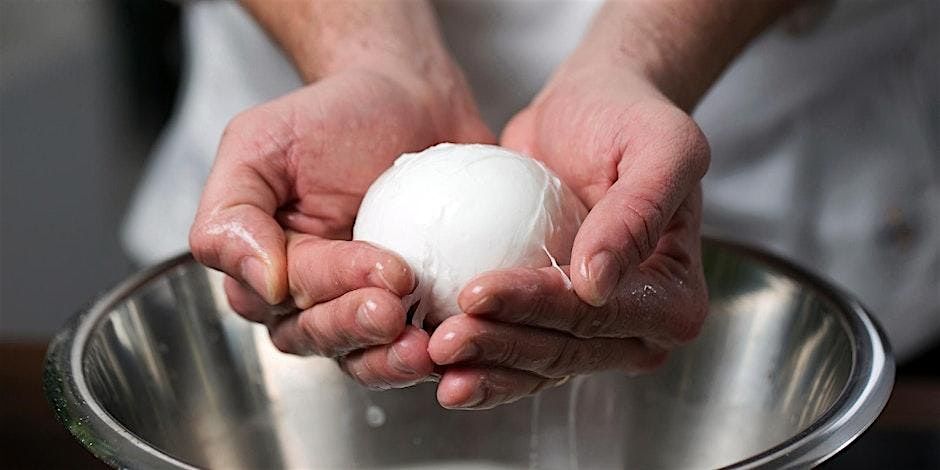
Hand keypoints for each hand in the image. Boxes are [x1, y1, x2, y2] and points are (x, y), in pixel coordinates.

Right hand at [190, 62, 492, 389]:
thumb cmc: (333, 117)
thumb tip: (260, 283)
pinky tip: (458, 340)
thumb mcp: (259, 143)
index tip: (384, 267)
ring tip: (428, 344)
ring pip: (362, 356)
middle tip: (397, 306)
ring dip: (391, 359)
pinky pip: (416, 347)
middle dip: (358, 327)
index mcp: (267, 264)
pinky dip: (436, 351)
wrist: (411, 99)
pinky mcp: (415, 312)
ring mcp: (364, 307)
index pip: (287, 294)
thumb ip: (231, 211)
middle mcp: (310, 297)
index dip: (332, 285)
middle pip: (319, 336)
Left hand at [426, 0, 794, 407]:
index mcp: (674, 300)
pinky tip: (434, 358)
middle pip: (562, 351)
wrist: (592, 106)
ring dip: (483, 366)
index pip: (596, 315)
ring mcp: (595, 333)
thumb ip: (638, 212)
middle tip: (441, 340)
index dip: (534, 308)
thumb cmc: (631, 117)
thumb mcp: (660, 146)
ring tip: (432, 354)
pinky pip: (515, 353)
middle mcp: (638, 328)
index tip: (475, 292)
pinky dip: (478, 359)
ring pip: (534, 364)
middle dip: (499, 348)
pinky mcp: (551, 319)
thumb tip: (596, 285)